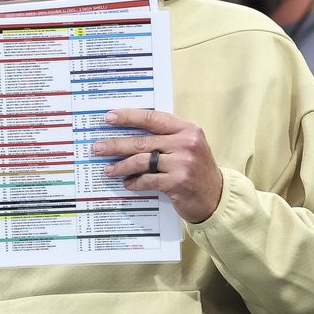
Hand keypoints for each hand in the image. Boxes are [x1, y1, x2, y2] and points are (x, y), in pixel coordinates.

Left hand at [92, 109, 222, 223]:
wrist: (215, 196)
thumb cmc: (195, 170)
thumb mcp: (187, 147)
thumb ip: (165, 138)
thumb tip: (129, 134)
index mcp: (187, 129)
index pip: (153, 118)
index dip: (129, 117)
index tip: (109, 118)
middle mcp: (186, 143)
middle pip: (142, 141)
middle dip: (116, 145)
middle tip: (97, 148)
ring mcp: (182, 163)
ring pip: (141, 161)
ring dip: (121, 166)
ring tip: (108, 169)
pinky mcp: (177, 182)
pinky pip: (147, 180)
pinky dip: (135, 182)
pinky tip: (128, 183)